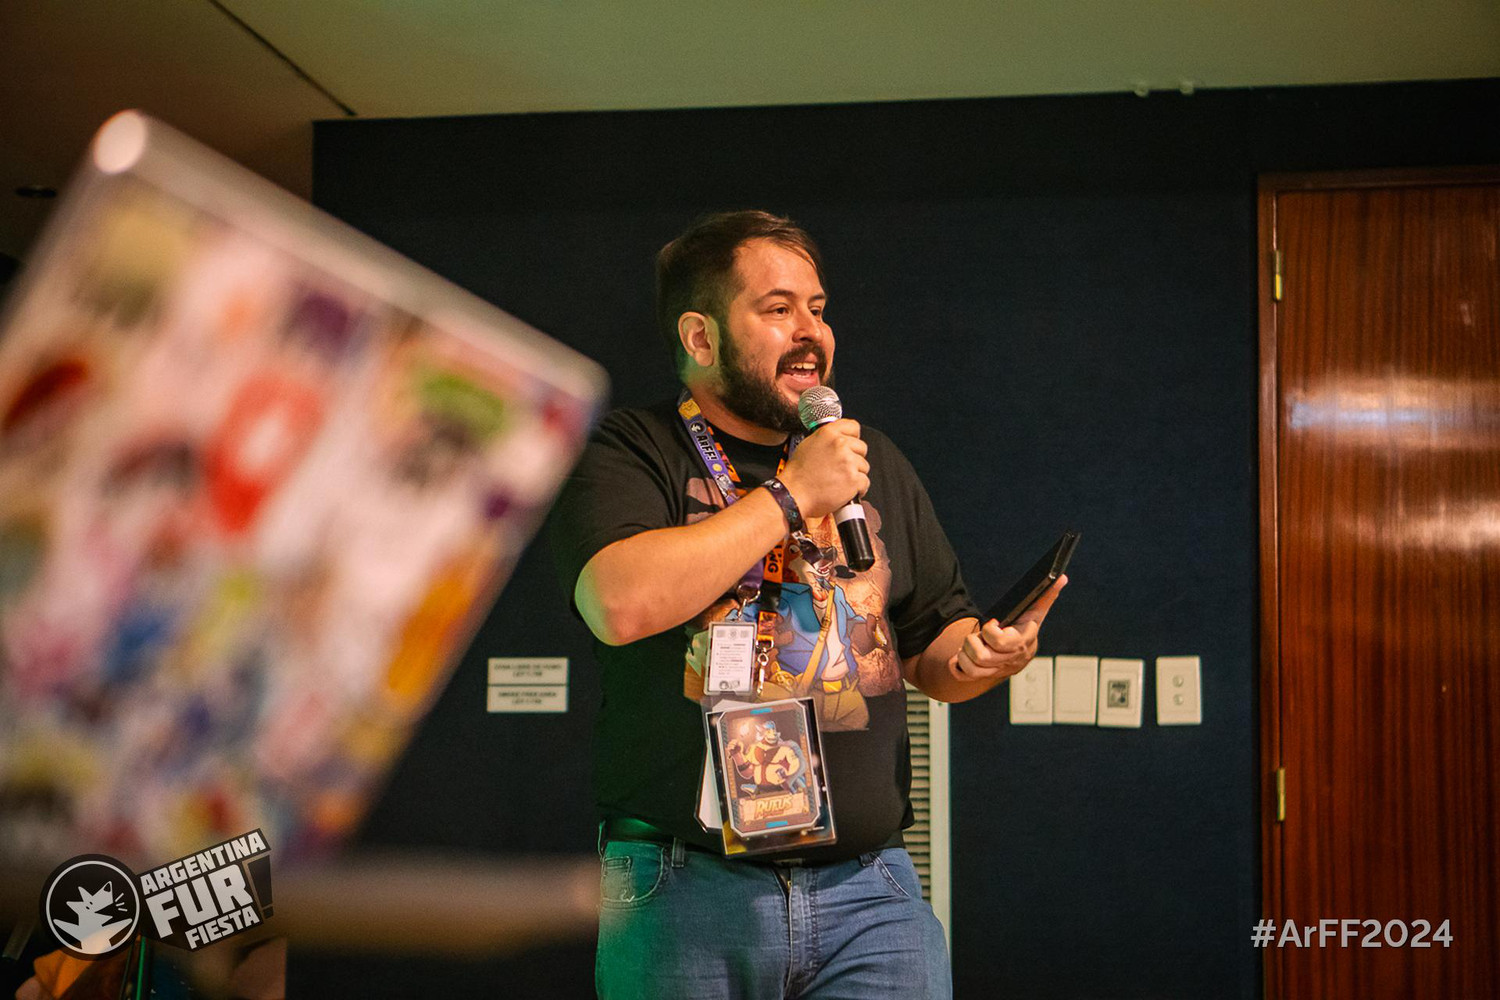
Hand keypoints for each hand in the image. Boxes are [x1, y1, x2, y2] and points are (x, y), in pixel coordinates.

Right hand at [778, 419, 869, 518]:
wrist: (794, 494)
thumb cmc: (798, 475)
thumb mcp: (808, 445)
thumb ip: (826, 439)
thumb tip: (838, 439)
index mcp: (828, 433)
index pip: (853, 427)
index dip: (853, 438)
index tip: (850, 446)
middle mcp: (840, 444)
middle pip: (862, 448)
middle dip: (854, 458)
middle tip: (841, 468)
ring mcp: (848, 462)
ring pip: (864, 466)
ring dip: (855, 475)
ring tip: (840, 481)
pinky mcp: (853, 480)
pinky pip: (865, 483)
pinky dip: (858, 489)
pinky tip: (845, 491)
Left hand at [948, 575, 1067, 682]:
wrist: (1017, 654)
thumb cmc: (1024, 628)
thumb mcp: (1035, 611)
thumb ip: (1046, 595)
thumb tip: (1061, 577)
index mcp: (1024, 642)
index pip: (1004, 642)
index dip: (991, 632)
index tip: (992, 622)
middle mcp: (1012, 660)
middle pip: (982, 656)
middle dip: (973, 641)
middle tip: (977, 634)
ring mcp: (998, 671)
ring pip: (973, 667)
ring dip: (964, 653)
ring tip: (969, 644)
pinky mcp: (985, 678)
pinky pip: (964, 676)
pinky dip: (957, 665)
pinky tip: (960, 656)